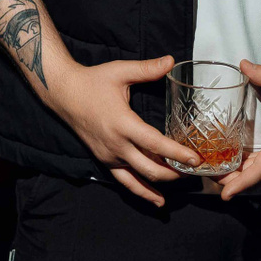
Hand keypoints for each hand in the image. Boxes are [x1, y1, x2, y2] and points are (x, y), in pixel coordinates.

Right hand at [43, 54, 198, 206]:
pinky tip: (157, 199)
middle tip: (195, 172)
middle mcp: (116, 145)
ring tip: (181, 184)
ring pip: (138, 179)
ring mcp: (109, 156)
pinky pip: (125, 182)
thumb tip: (171, 61)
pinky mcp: (104, 160)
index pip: (155, 144)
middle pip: (150, 169)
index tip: (196, 160)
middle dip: (174, 173)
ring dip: (161, 183)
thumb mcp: (120, 71)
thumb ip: (147, 69)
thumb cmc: (93, 81)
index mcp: (123, 123)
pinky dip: (142, 192)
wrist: (64, 94)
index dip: (177, 154)